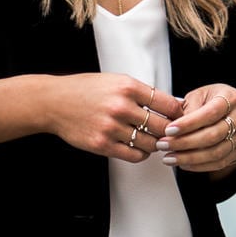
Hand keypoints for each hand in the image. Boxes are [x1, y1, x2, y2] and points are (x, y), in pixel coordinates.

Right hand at [47, 74, 182, 162]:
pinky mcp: (103, 145)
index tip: (179, 117)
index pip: (166, 104)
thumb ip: (141, 92)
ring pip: (150, 143)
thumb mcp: (115, 81)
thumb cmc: (87, 90)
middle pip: (161, 126)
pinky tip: (140, 148)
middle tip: (171, 134)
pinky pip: (134, 155)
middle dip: (170, 132)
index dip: (177, 113)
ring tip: (153, 140)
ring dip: (155, 144)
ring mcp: (112, 127)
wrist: (55, 102)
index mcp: (127, 87)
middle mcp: (121, 107)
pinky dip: (142, 154)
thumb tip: (172, 104)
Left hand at [155, 84, 235, 173]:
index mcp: (231, 98)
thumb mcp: (199, 96)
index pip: (210, 113)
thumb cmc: (211, 102)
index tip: (169, 130)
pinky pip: (217, 164)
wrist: (231, 114)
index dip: (188, 124)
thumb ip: (188, 109)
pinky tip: (182, 163)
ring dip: (188, 157)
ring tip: (169, 157)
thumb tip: (173, 126)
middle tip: (164, 145)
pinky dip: (197, 166)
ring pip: (214, 153)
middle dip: (184, 142)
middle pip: (212, 135)